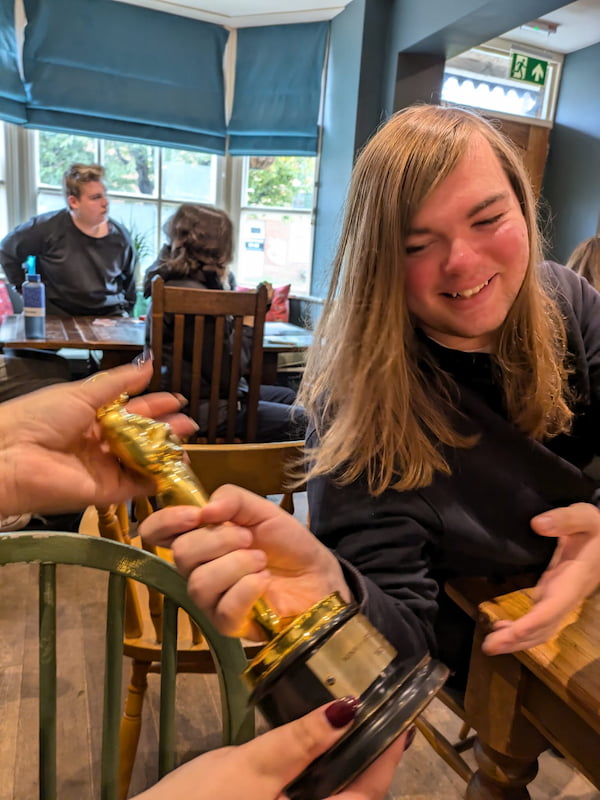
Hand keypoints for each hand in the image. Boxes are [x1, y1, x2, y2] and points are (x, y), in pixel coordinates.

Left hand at [0, 360, 197, 515]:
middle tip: (189, 424)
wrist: (11, 455)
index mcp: (93, 417)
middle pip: (142, 437)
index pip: (133, 410)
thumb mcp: (84, 392)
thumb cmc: (41, 416)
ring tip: (186, 443)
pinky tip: (174, 468)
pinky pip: (136, 485)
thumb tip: (149, 365)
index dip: (156, 405)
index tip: (178, 400)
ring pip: (143, 461)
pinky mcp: (107, 491)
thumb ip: (120, 383)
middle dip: (166, 429)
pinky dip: (156, 479)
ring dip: (165, 453)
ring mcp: (105, 468)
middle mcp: (101, 443)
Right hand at [134, 699, 406, 799]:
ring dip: (347, 765)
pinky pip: (310, 798)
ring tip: (351, 722)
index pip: (368, 793)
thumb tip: (347, 709)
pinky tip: (312, 749)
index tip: (405, 717)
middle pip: (355, 798)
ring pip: (332, 797)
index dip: (390, 755)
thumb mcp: (251, 768)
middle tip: (380, 713)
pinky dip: (320, 774)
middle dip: (372, 758)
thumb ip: (300, 741)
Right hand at [139, 484, 350, 638]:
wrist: (319, 575)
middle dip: (219, 540)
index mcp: (200, 538)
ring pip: (199, 583)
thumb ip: (232, 499)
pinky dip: (247, 588)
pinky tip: (264, 581)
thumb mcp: (262, 509)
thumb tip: (204, 511)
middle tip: (249, 538)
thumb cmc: (287, 544)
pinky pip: (223, 608)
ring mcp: (210, 600)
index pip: (156, 531)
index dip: (167, 521)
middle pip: (181, 554)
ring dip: (237, 564)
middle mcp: (197, 569)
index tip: (196, 516)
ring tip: (261, 561)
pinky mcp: (229, 626)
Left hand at [483, 502, 599, 653]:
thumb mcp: (584, 516)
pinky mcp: (555, 594)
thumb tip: (537, 525)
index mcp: (574, 580)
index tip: (511, 634)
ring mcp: (561, 597)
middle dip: (518, 640)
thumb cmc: (595, 527)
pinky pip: (539, 619)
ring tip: (491, 644)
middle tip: (489, 647)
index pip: (552, 608)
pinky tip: (502, 629)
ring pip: (542, 628)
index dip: (532, 623)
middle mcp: (568, 595)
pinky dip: (522, 629)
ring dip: (518, 640)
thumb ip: (563, 519)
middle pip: (544, 626)